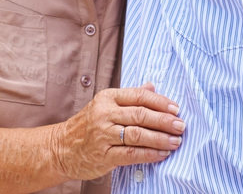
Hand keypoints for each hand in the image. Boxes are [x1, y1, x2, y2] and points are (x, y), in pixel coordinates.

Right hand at [51, 86, 183, 180]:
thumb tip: (152, 87)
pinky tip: (161, 155)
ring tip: (176, 141)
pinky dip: (149, 154)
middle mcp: (105, 114)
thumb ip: (129, 96)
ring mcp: (104, 135)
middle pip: (140, 114)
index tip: (176, 108)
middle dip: (164, 120)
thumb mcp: (105, 104)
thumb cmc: (87, 125)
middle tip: (181, 125)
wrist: (62, 147)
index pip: (138, 96)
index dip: (160, 102)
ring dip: (160, 138)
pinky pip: (131, 154)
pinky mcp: (104, 155)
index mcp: (107, 98)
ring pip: (138, 134)